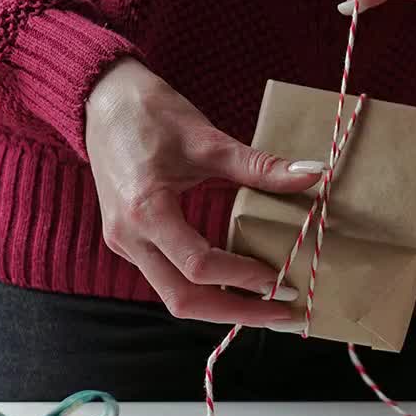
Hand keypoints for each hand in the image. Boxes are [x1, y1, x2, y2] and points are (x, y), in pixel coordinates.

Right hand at [85, 59, 324, 325]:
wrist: (103, 102)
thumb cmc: (150, 113)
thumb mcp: (208, 139)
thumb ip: (259, 166)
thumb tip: (312, 174)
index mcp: (145, 210)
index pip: (198, 265)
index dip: (242, 277)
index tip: (281, 280)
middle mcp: (128, 236)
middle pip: (183, 300)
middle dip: (236, 312)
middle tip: (284, 314)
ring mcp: (124, 244)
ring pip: (173, 297)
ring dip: (221, 306)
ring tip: (267, 306)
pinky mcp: (128, 243)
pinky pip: (167, 280)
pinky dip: (203, 289)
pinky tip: (237, 285)